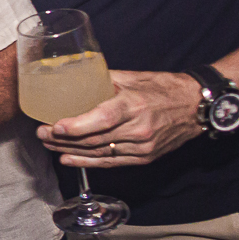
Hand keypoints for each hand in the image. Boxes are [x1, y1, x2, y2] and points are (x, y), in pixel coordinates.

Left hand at [37, 69, 203, 166]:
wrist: (197, 107)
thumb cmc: (165, 88)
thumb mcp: (134, 78)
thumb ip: (103, 80)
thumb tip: (73, 77)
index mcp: (134, 105)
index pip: (101, 119)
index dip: (76, 126)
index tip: (54, 126)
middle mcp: (138, 129)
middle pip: (94, 139)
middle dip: (63, 138)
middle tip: (41, 133)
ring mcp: (142, 147)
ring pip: (99, 153)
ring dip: (70, 150)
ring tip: (48, 144)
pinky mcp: (144, 158)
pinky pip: (110, 162)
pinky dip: (87, 162)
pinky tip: (68, 158)